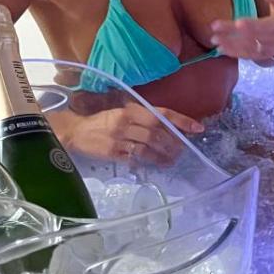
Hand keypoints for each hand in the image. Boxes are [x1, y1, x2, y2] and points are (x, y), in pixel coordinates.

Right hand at [58, 105, 203, 165]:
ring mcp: (119, 137)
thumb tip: (168, 128)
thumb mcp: (122, 113)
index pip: (161, 113)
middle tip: (182, 149)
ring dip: (164, 154)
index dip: (181, 121)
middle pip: (157, 132)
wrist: (75, 131)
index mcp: (131, 109)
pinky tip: (156, 163)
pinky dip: (148, 160)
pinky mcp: (113, 152)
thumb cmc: (102, 122)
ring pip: (148, 146)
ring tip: (171, 160)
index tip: (198, 128)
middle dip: (173, 142)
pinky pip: (135, 157)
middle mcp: (127, 121)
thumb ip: (143, 119)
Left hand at [209, 0, 273, 62]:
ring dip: (230, 44)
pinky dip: (234, 53)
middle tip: (215, 27)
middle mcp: (273, 40)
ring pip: (247, 48)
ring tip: (215, 39)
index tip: (238, 22)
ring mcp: (267, 50)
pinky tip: (221, 48)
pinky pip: (247, 55)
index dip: (251, 25)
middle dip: (232, 32)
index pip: (264, 26)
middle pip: (251, 36)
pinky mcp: (261, 56)